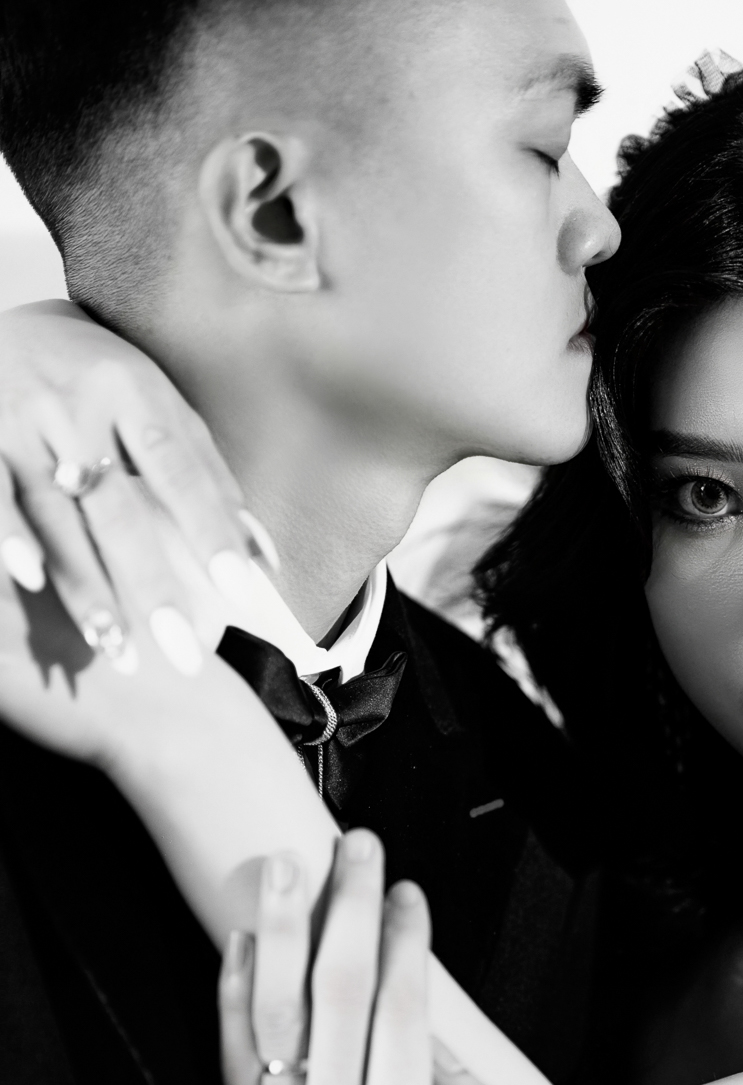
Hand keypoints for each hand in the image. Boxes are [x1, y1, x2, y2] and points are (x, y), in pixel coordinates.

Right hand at [0, 300, 267, 674]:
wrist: (11, 319)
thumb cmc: (105, 381)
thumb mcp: (163, 410)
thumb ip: (211, 481)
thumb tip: (265, 561)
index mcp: (133, 390)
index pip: (179, 470)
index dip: (210, 531)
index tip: (241, 593)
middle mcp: (73, 403)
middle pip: (119, 507)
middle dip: (152, 585)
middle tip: (186, 656)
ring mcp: (18, 421)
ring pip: (54, 515)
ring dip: (86, 588)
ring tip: (118, 650)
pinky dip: (9, 539)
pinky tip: (28, 583)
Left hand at [220, 831, 521, 1084]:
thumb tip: (436, 1046)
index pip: (398, 1016)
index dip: (404, 945)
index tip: (410, 892)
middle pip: (332, 995)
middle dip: (346, 911)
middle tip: (358, 848)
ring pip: (272, 1017)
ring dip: (280, 934)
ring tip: (288, 869)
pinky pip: (234, 1065)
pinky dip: (234, 1000)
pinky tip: (240, 949)